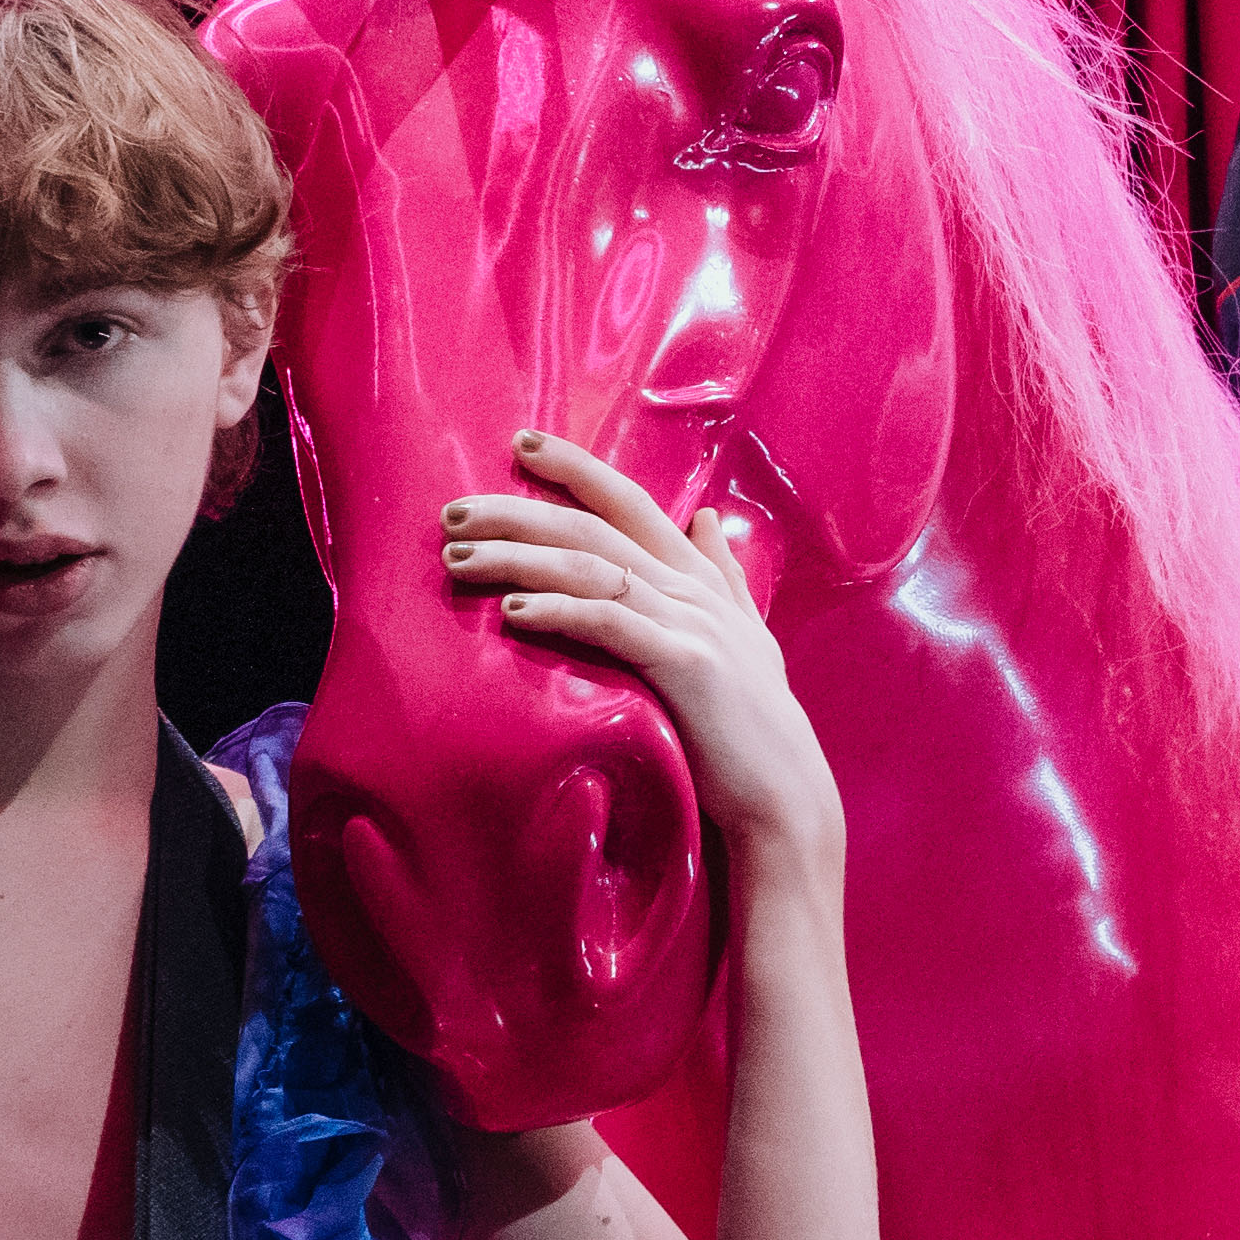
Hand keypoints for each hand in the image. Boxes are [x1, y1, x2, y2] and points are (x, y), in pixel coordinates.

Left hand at [438, 433, 841, 875]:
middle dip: (519, 512)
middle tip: (454, 510)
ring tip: (460, 558)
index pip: (630, 502)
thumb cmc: (755, 726)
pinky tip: (514, 609)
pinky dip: (561, 610)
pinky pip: (612, 623)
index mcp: (701, 577)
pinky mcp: (684, 665)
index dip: (577, 469)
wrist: (786, 794)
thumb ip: (724, 576)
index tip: (521, 445)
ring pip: (592, 568)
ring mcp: (691, 623)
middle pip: (594, 528)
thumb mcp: (746, 636)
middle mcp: (694, 589)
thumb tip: (705, 518)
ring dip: (519, 557)